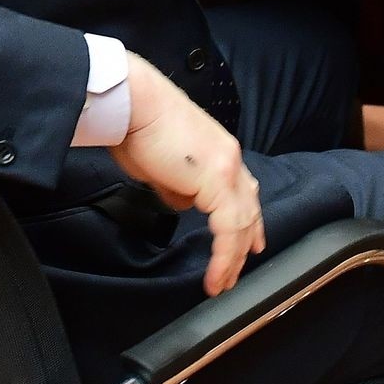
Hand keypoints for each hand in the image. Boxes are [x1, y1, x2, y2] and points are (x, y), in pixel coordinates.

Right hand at [109, 54, 265, 294]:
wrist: (133, 102)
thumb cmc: (135, 124)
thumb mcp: (159, 164)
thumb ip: (176, 185)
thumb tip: (182, 200)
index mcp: (220, 151)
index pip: (243, 191)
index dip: (248, 221)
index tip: (250, 244)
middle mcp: (230, 158)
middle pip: (249, 209)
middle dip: (246, 244)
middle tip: (237, 271)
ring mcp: (227, 168)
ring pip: (243, 222)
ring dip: (235, 256)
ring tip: (224, 282)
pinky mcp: (217, 180)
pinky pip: (229, 228)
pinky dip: (224, 255)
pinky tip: (217, 274)